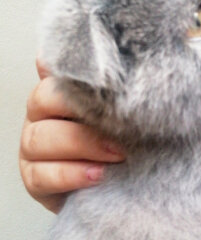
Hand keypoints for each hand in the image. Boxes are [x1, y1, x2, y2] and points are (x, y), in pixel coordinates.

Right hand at [19, 59, 125, 213]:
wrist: (117, 184)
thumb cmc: (119, 144)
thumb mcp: (122, 115)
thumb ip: (115, 92)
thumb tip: (127, 55)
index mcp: (57, 92)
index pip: (56, 73)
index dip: (78, 79)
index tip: (111, 88)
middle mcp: (40, 116)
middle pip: (42, 101)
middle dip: (83, 114)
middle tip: (122, 129)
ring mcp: (33, 149)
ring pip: (38, 139)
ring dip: (81, 146)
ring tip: (117, 155)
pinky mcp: (34, 180)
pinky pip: (41, 176)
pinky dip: (70, 175)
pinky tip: (97, 175)